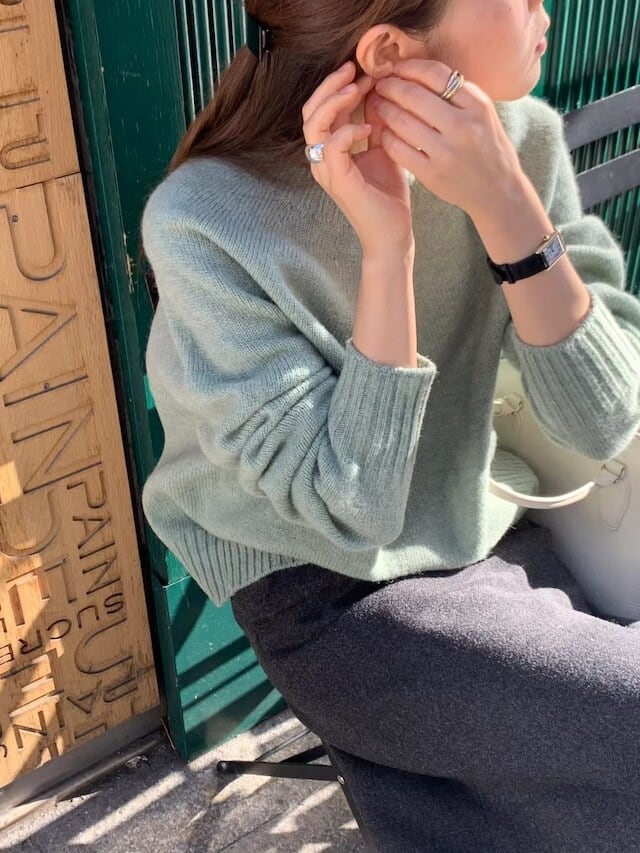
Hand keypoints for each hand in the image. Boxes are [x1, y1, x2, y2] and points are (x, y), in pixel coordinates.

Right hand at [302, 61, 414, 255]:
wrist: (392, 234)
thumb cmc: (388, 197)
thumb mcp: (384, 149)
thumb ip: (376, 122)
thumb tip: (379, 91)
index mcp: (331, 150)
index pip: (322, 108)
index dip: (340, 86)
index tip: (366, 73)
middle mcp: (322, 159)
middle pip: (310, 111)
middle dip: (330, 85)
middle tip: (354, 70)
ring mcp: (327, 170)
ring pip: (314, 125)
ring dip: (335, 101)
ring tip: (357, 89)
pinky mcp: (338, 181)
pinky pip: (332, 146)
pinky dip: (347, 130)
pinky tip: (368, 127)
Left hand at [368, 59, 525, 220]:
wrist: (497, 190)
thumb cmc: (486, 147)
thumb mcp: (482, 113)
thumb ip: (456, 93)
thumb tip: (416, 71)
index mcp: (477, 105)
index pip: (435, 74)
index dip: (409, 67)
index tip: (396, 67)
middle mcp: (463, 126)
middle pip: (414, 95)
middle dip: (390, 86)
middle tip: (380, 84)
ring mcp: (446, 152)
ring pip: (402, 121)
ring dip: (384, 109)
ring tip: (377, 104)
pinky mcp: (431, 173)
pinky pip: (398, 149)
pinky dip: (386, 137)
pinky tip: (384, 131)